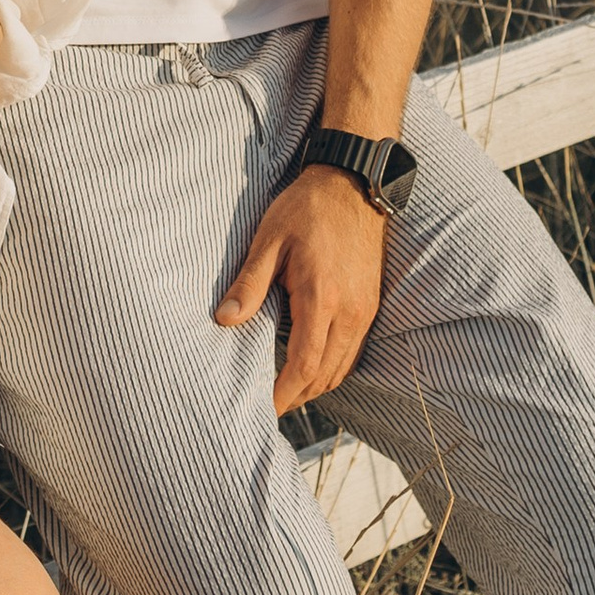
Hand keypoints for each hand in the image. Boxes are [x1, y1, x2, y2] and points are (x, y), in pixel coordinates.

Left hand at [214, 166, 389, 414]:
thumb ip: (248, 285)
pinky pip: (353, 351)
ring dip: (315, 384)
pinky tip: (311, 363)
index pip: (304, 366)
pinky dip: (332, 366)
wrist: (352, 184)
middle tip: (268, 404)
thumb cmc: (306, 209)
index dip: (284, 394)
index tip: (263, 409)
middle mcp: (349, 312)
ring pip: (342, 367)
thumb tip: (223, 321)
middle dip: (296, 396)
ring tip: (286, 389)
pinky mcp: (370, 304)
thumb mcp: (269, 241)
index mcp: (322, 299)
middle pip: (325, 376)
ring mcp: (364, 310)